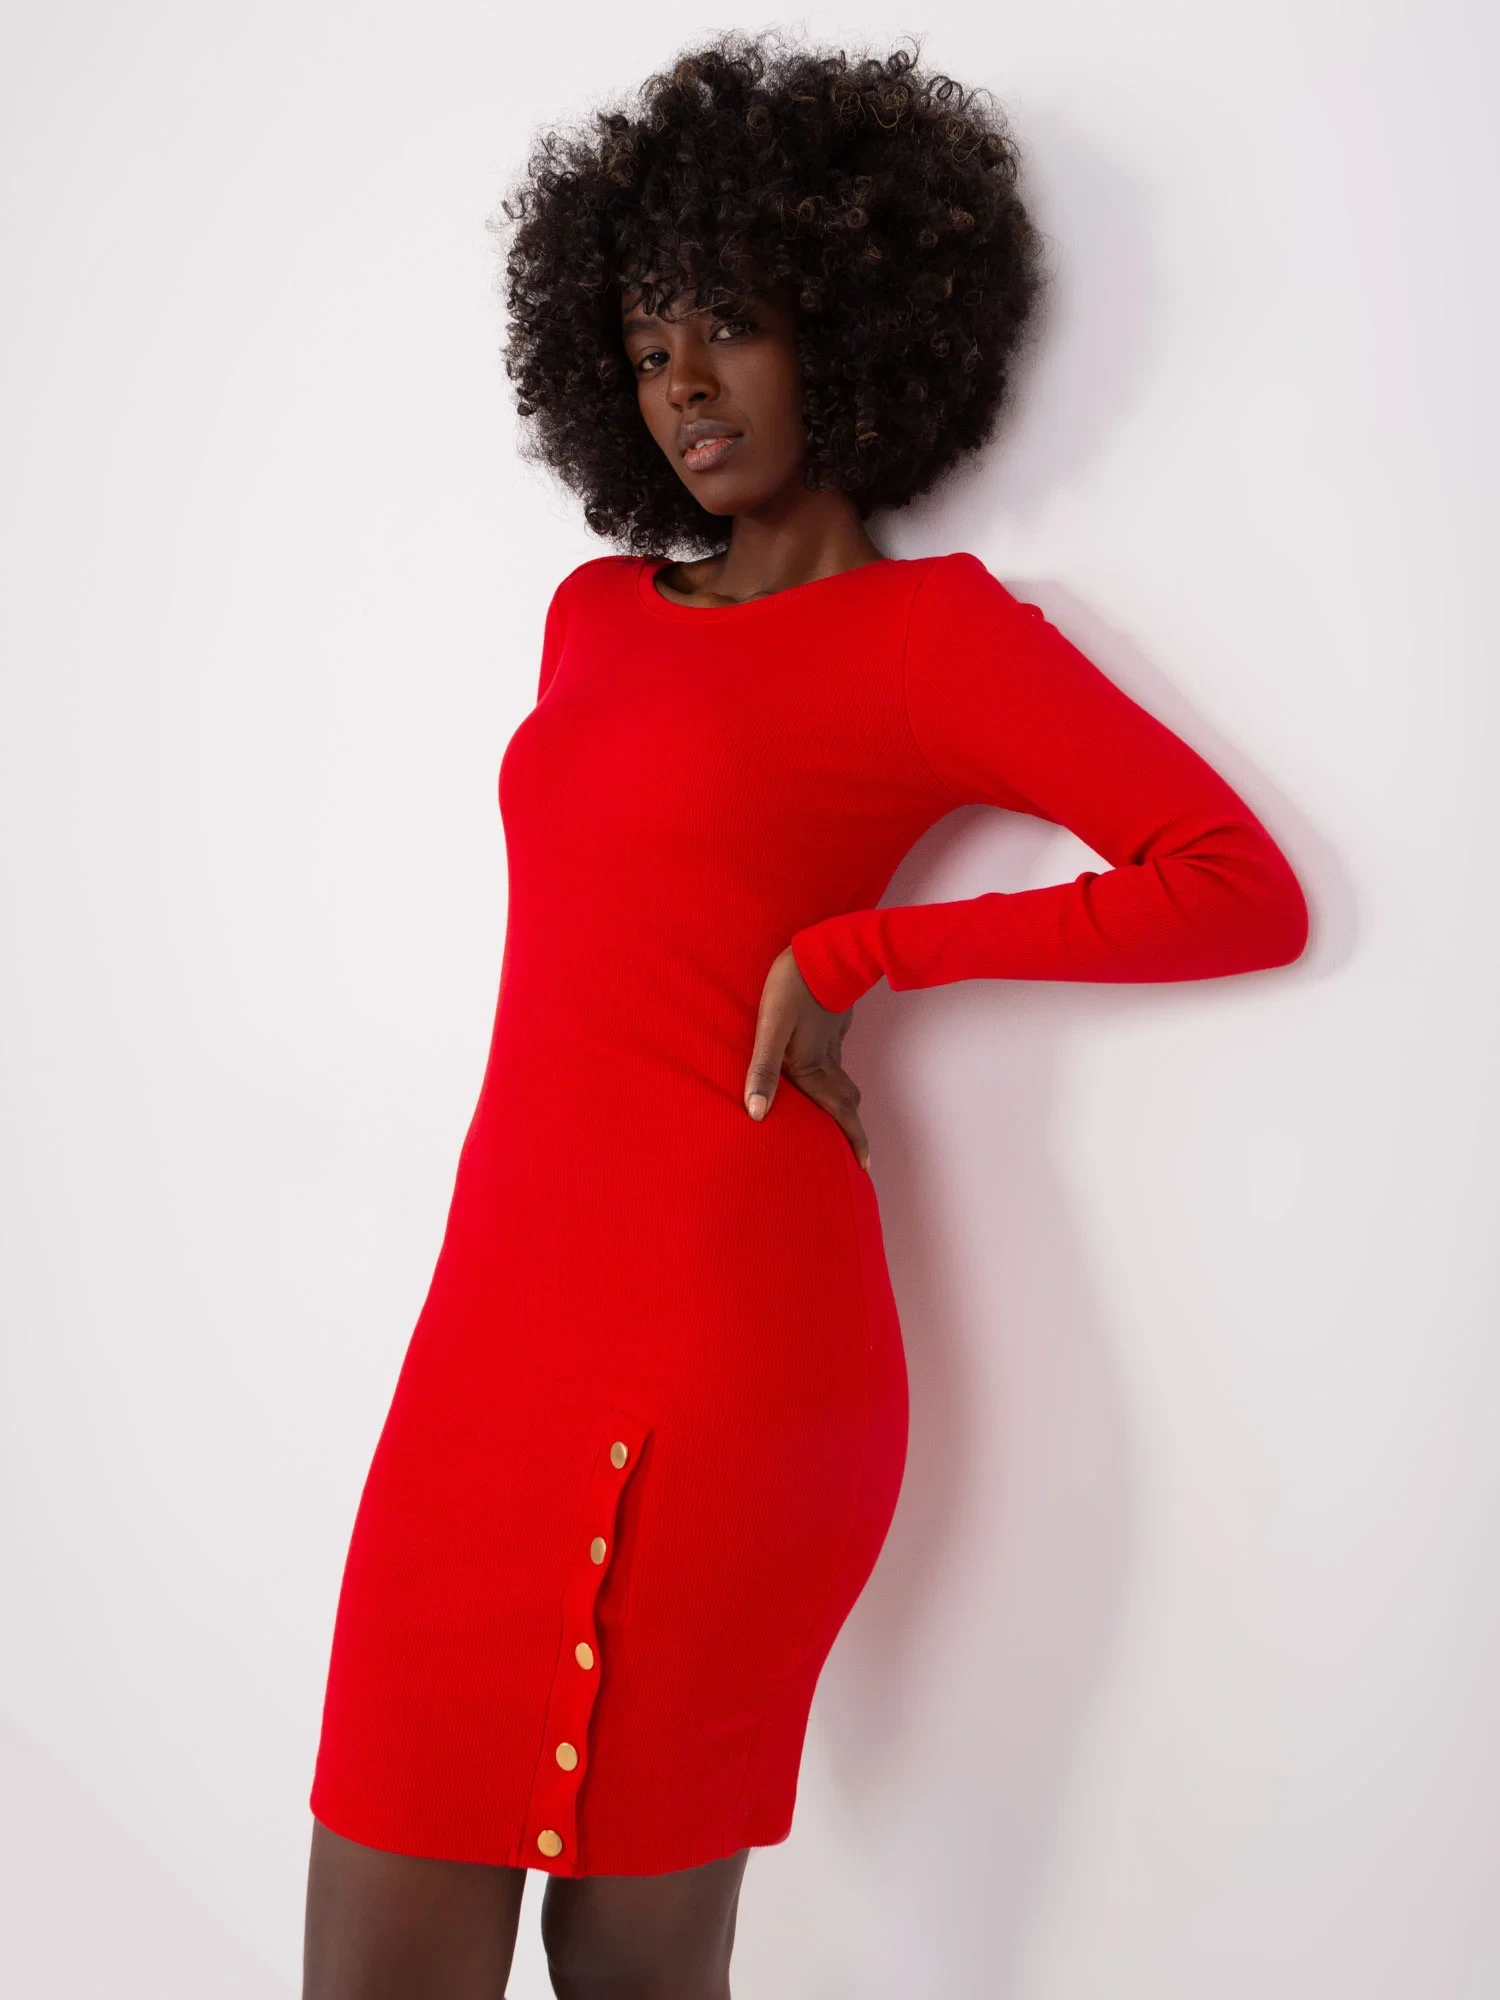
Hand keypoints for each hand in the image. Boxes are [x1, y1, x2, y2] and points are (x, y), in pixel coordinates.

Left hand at [744, 947, 870, 1168]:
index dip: (853, 1140)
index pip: (839, 1113)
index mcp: (812, 1067)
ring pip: (842, 1080)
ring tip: (838, 1119)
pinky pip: (835, 1059)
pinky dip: (834, 1075)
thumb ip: (761, 1070)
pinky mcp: (831, 1024)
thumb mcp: (769, 1028)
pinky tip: (823, 1071)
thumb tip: (755, 1114)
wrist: (821, 948)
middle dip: (851, 1128)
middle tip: (855, 1151)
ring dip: (843, 1103)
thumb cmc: (791, 988)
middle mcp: (826, 1059)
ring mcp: (832, 1041)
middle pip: (845, 1101)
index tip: (864, 1166)